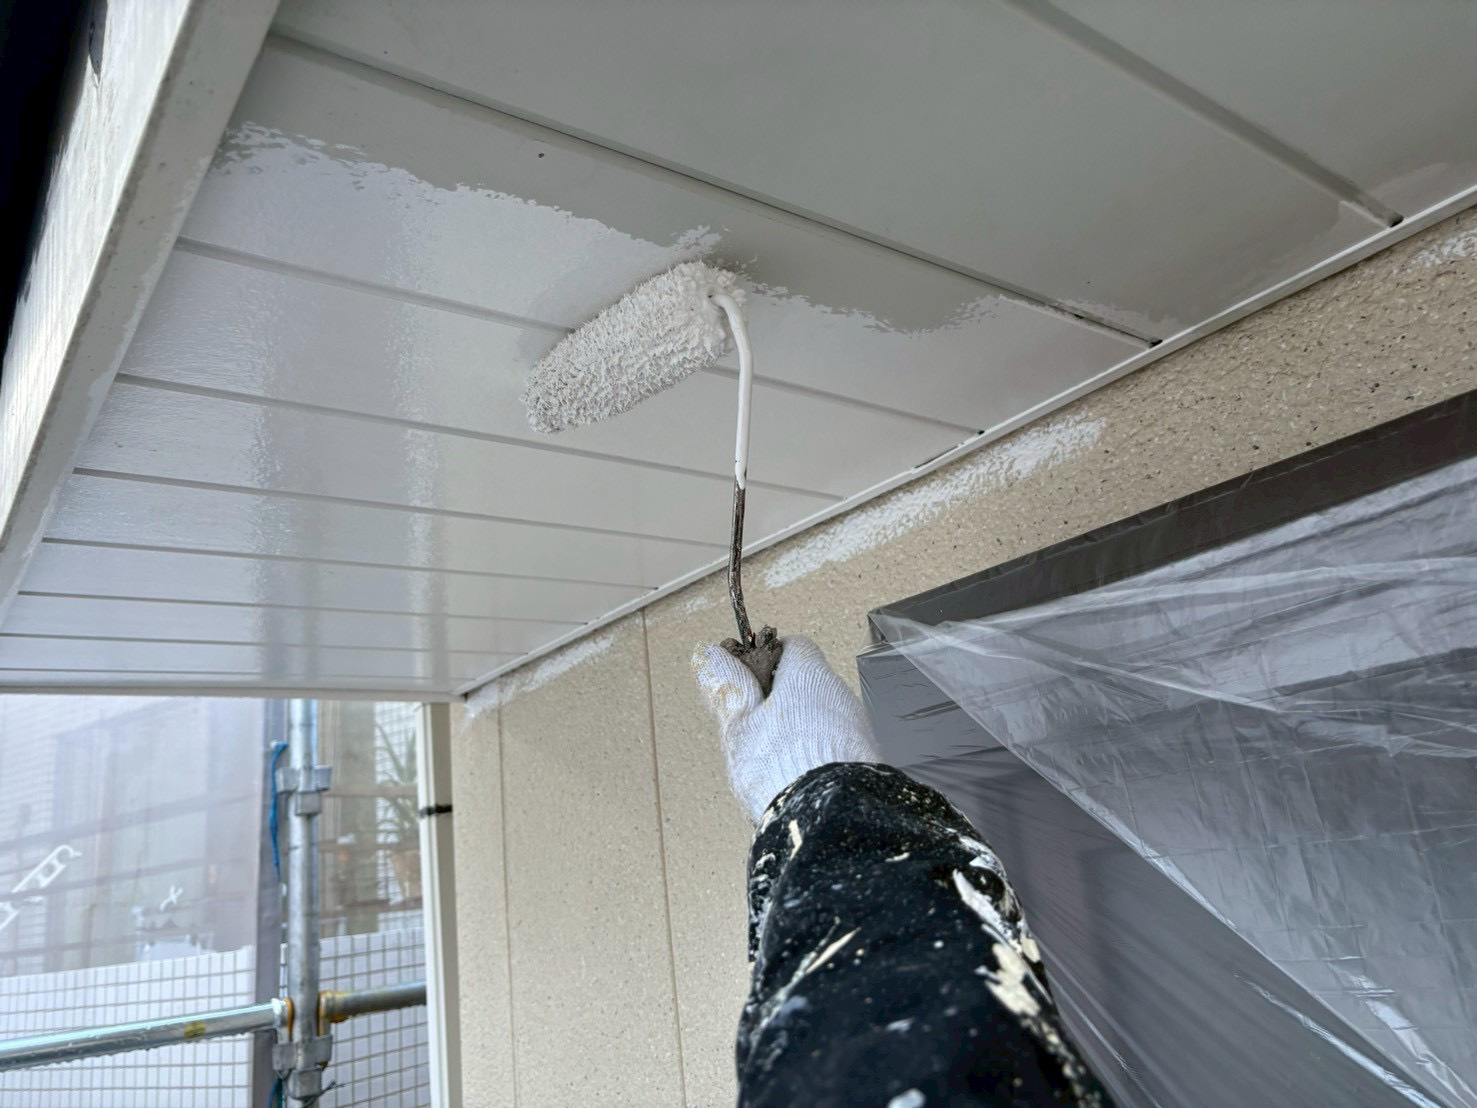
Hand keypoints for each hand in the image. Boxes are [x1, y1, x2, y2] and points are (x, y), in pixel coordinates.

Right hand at [692, 634, 879, 823]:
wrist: (828, 816)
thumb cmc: (781, 767)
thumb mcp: (739, 724)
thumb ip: (727, 688)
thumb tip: (708, 655)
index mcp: (809, 675)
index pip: (794, 647)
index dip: (768, 659)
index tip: (749, 678)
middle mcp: (838, 695)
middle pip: (808, 685)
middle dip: (781, 702)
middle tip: (754, 729)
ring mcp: (856, 728)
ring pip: (821, 718)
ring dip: (798, 732)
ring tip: (773, 762)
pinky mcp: (864, 759)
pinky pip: (835, 747)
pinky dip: (816, 756)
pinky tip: (798, 778)